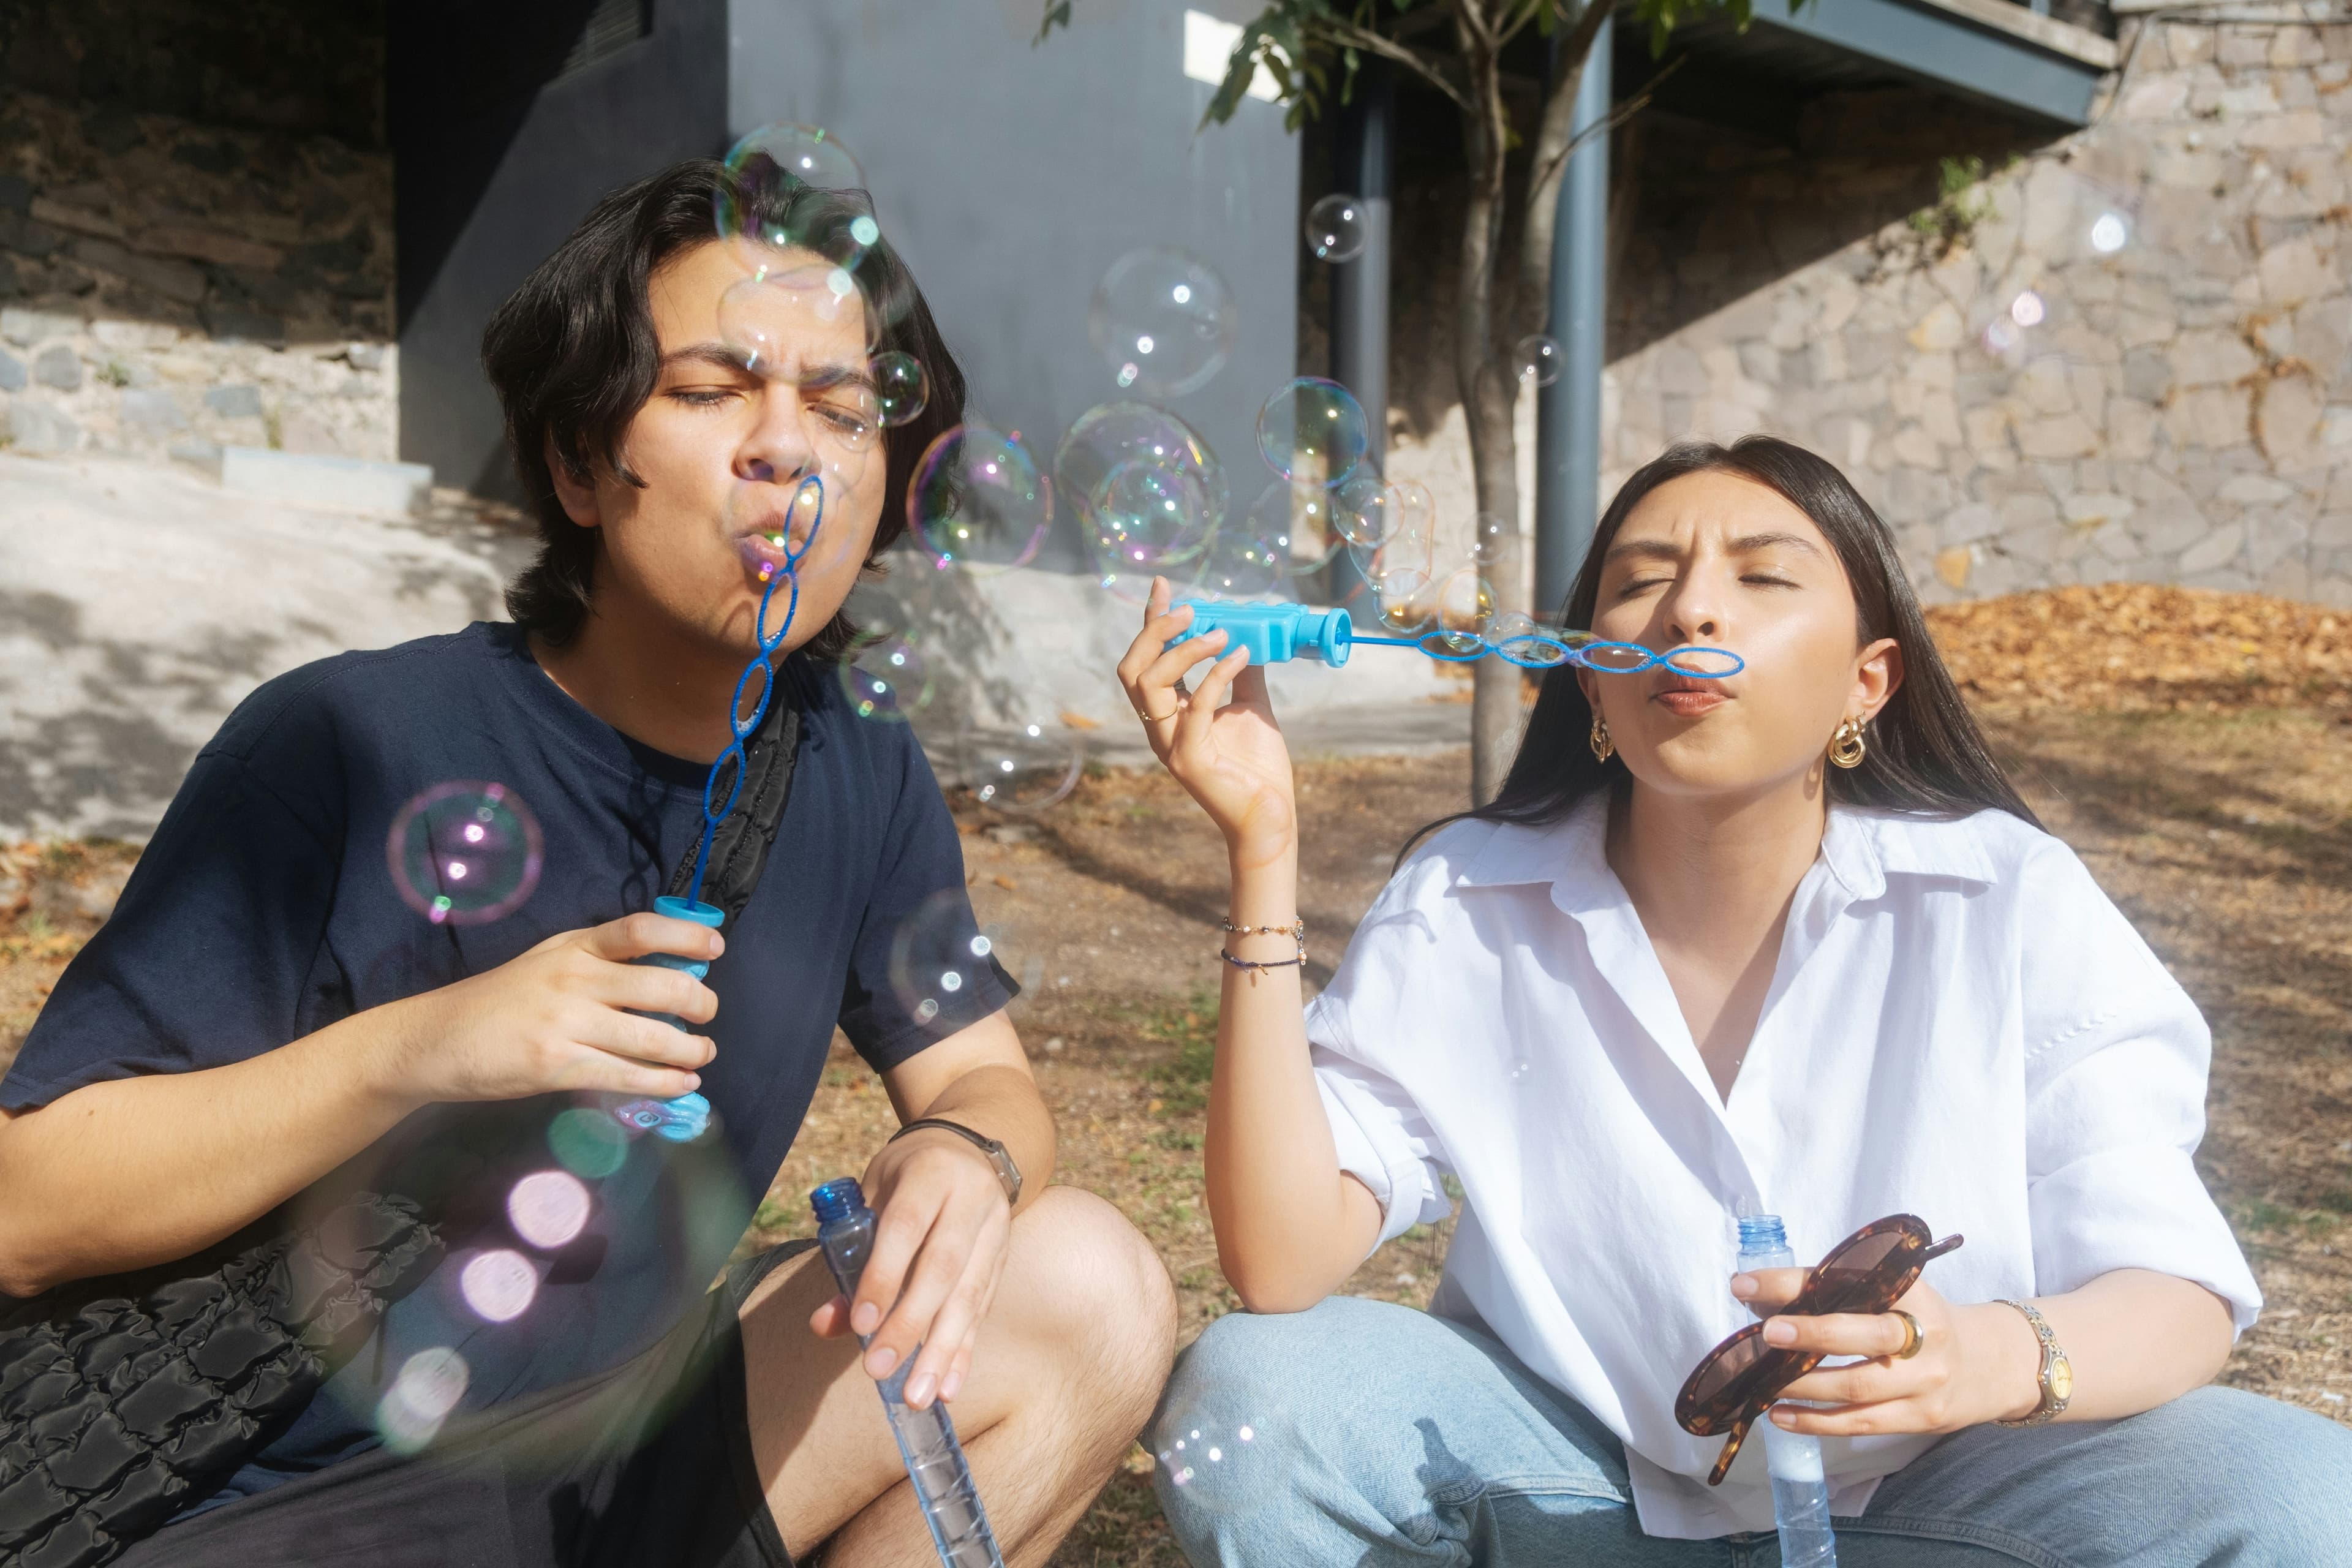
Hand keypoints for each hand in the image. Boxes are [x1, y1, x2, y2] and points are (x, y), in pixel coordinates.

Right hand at [383, 912, 722, 1105]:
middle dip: (700, 1005)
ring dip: (690, 1049)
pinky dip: (663, 1082)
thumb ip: (597, 961)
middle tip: (708, 1016)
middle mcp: (574, 979)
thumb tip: (664, 973)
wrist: (437, 1040)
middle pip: (661, 987)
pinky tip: (682, 1084)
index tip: (716, 949)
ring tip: (702, 1054)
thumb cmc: (499, 1001)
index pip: (640, 930)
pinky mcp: (556, 1066)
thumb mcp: (546, 960)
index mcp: (574, 947)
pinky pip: (626, 1075)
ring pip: (651, 1037)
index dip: (686, 937)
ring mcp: (565, 1023)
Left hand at [809, 1127, 1013, 1409]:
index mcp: (931, 1173)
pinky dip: (964, 1351)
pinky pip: (983, 1309)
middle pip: (942, 1268)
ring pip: (969, 1295)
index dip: (883, 1276)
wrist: (969, 1148)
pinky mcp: (1003, 1258)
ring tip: (918, 1395)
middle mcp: (970, 1199)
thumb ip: (850, 1255)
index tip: (860, 1324)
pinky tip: (948, 1386)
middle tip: (880, 1370)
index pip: (906, 1228)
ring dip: (942, 1350)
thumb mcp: (872, 1198)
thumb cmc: (905, 1178)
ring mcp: (995, 1229)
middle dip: (911, 1324)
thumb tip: (824, 1323)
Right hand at [1114, 577, 1298, 867]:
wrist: (1272, 816)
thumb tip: (1249, 635)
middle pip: (1133, 667)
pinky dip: (1216, 675)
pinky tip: (1241, 656)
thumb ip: (1243, 674)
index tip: (1164, 586)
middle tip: (1192, 610)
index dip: (1152, 621)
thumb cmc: (1259, 768)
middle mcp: (1160, 727)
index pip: (1148, 658)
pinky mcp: (1188, 760)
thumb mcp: (1252, 707)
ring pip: (1148, 683)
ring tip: (1222, 633)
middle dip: (1156, 631)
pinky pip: (1193, 706)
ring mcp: (1169, 744)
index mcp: (1169, 713)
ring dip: (1183, 650)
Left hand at [1730, 1269, 2043, 1434]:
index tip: (1745, 1284)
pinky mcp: (1920, 1418)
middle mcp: (1925, 1334)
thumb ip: (1840, 1292)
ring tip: (1759, 1380)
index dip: (1795, 1282)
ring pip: (1857, 1386)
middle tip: (1765, 1333)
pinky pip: (1861, 1423)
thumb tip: (1761, 1301)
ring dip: (1802, 1384)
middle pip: (1864, 1335)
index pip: (1849, 1280)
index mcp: (1912, 1290)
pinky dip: (1816, 1422)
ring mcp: (1925, 1381)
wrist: (1992, 1364)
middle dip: (1811, 1333)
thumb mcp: (1896, 1293)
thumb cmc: (1924, 1321)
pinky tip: (1780, 1415)